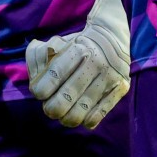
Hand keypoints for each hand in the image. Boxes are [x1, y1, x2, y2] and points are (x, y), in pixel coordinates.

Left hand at [27, 0, 130, 128]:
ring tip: (62, 118)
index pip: (55, 73)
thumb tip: (35, 78)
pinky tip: (81, 119)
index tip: (38, 93)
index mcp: (78, 49)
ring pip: (85, 106)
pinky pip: (103, 111)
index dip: (43, 88)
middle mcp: (97, 62)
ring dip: (69, 117)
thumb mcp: (56, 42)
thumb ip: (39, 56)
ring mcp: (111, 76)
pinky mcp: (121, 87)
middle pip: (69, 93)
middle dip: (54, 107)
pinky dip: (89, 119)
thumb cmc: (76, 44)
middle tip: (49, 110)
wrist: (112, 37)